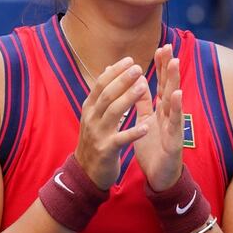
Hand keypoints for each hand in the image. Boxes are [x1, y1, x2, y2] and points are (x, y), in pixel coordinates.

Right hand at [75, 57, 150, 188]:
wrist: (86, 172)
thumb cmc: (95, 140)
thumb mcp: (94, 115)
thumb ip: (102, 93)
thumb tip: (108, 68)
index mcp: (90, 108)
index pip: (101, 84)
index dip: (115, 71)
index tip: (130, 60)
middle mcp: (91, 118)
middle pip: (108, 94)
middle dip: (123, 80)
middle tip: (139, 68)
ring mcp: (98, 134)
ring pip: (113, 112)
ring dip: (129, 98)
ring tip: (143, 86)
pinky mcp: (106, 150)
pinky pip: (121, 139)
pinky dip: (133, 133)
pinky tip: (146, 127)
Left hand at [133, 45, 183, 190]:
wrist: (159, 176)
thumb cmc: (154, 148)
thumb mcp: (146, 121)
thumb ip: (144, 103)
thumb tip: (139, 82)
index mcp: (161, 110)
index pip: (161, 84)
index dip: (160, 66)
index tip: (160, 47)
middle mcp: (169, 115)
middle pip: (169, 87)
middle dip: (168, 67)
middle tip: (168, 47)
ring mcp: (174, 126)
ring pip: (174, 101)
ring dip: (174, 81)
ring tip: (174, 63)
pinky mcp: (175, 141)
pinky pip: (175, 123)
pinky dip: (176, 109)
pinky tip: (176, 95)